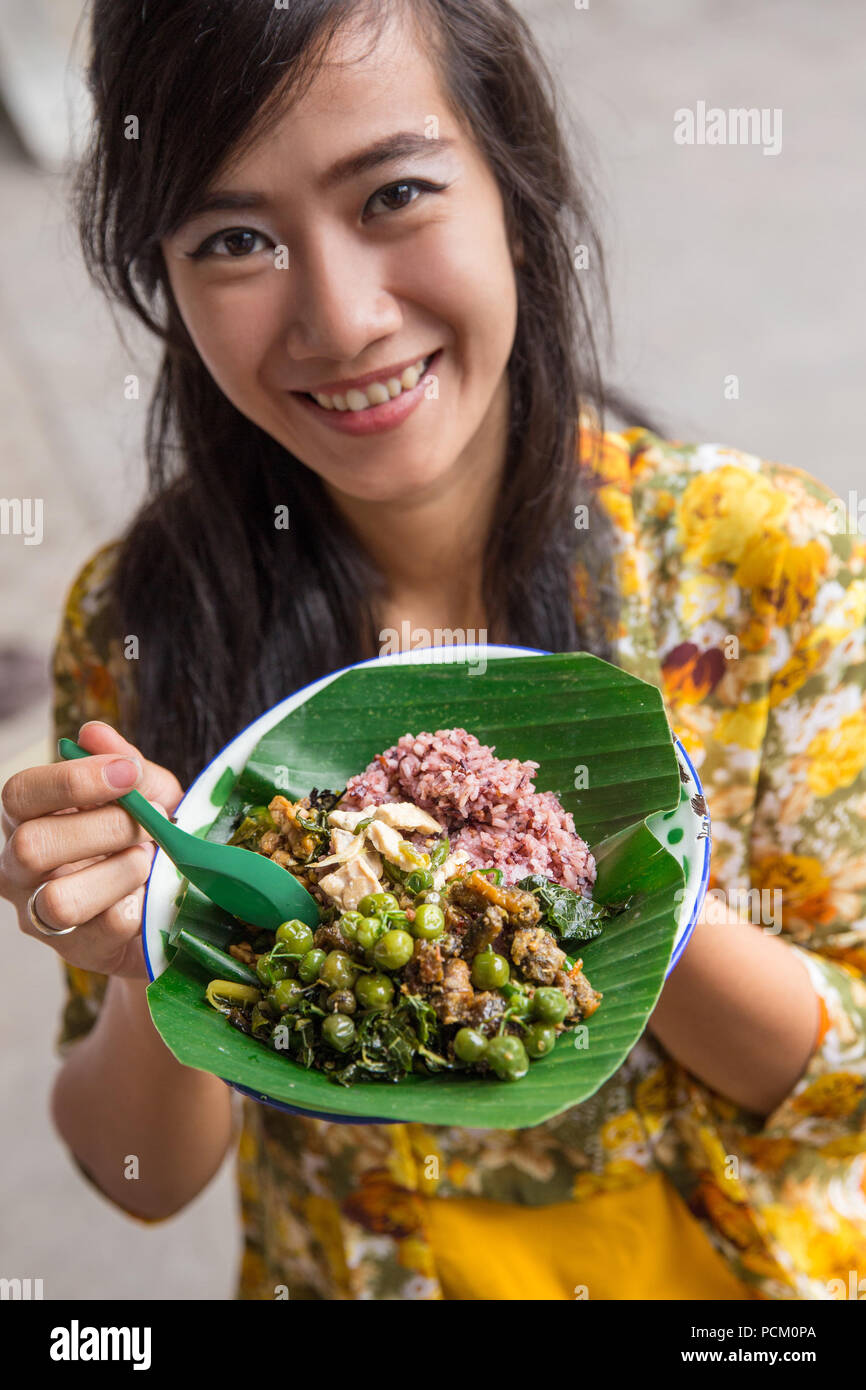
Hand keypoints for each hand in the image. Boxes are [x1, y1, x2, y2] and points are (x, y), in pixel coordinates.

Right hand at [0, 721, 183, 977]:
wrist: (175, 899)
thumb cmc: (149, 836)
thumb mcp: (149, 792)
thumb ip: (124, 764)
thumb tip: (93, 733)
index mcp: (30, 817)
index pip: (20, 793)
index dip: (72, 780)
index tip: (126, 773)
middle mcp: (20, 867)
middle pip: (32, 846)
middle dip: (104, 827)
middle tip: (151, 820)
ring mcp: (41, 914)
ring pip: (58, 899)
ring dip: (118, 872)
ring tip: (148, 860)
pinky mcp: (77, 950)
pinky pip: (103, 929)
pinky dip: (138, 906)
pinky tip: (151, 893)